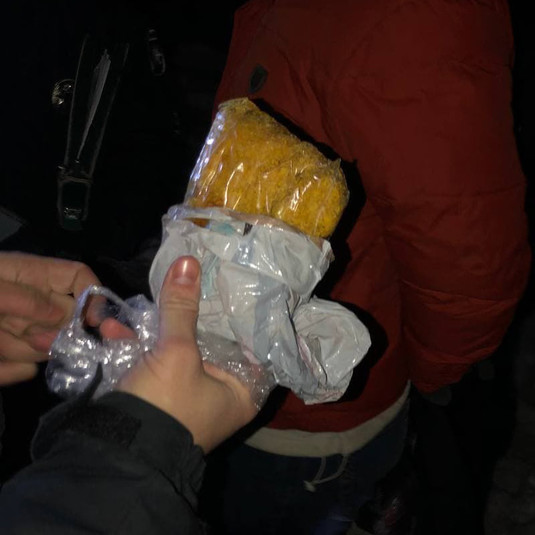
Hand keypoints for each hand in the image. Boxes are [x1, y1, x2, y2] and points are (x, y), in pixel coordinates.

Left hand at [0, 253, 99, 385]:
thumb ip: (26, 299)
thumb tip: (67, 316)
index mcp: (27, 275)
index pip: (78, 277)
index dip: (93, 295)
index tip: (97, 323)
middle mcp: (29, 301)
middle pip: (66, 318)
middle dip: (54, 333)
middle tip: (31, 336)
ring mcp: (17, 329)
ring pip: (45, 345)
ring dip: (23, 349)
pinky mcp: (6, 355)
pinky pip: (23, 367)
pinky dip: (10, 369)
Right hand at [114, 256, 257, 451]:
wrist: (116, 453)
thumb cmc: (166, 403)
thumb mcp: (177, 352)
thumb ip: (182, 308)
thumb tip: (188, 262)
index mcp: (241, 392)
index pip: (254, 347)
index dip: (245, 317)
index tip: (237, 288)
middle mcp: (220, 396)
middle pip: (214, 345)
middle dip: (196, 317)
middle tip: (197, 283)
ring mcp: (188, 397)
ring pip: (180, 352)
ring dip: (159, 328)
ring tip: (150, 300)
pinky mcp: (159, 398)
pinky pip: (154, 364)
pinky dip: (138, 347)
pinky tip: (114, 327)